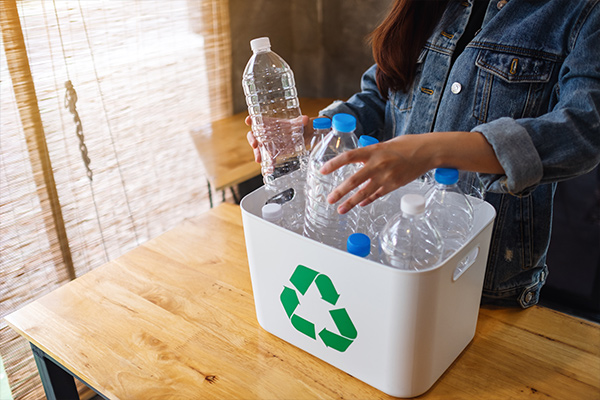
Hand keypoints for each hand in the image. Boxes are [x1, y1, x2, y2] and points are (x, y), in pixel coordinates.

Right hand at [245, 115, 310, 163]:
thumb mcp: (298, 124)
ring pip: (258, 148)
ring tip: (259, 160)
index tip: (248, 120)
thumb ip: (301, 122)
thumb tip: (306, 119)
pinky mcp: (272, 152)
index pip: (256, 120)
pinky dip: (268, 163)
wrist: (302, 137)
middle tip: (254, 144)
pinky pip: (267, 158)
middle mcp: (265, 133)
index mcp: (268, 123)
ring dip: (257, 153)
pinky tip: (269, 168)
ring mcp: (267, 143)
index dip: (250, 120)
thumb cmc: (296, 127)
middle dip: (252, 139)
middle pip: (253, 135)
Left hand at [320, 134, 435, 213]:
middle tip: (329, 200)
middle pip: (354, 181)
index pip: (349, 157)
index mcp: (373, 151)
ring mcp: (386, 177)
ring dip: (350, 203)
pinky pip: (377, 195)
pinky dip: (367, 201)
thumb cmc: (406, 145)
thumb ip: (369, 153)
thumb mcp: (384, 144)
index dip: (334, 164)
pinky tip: (359, 205)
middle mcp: (378, 165)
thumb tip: (356, 161)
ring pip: (364, 193)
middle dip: (340, 192)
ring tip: (340, 210)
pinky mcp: (393, 186)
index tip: (323, 170)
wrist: (427, 152)